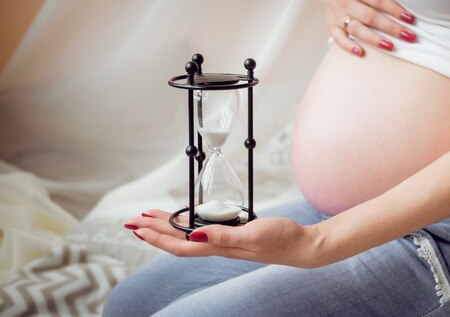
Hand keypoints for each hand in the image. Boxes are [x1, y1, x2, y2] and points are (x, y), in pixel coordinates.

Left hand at [123, 209, 322, 267]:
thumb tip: (194, 236)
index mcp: (219, 247)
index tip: (139, 227)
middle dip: (154, 230)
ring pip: (188, 234)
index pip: (180, 244)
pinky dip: (189, 222)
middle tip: (132, 220)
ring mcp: (226, 240)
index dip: (157, 237)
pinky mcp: (234, 233)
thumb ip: (224, 236)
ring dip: (167, 226)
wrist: (301, 245)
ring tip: (150, 218)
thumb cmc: (281, 240)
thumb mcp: (253, 235)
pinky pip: (204, 229)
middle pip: (178, 239)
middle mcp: (218, 245)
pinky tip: (187, 217)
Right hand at [321, 0, 416, 55]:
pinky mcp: (331, 25)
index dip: (395, 10)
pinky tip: (360, 53)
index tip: (410, 19)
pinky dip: (348, 46)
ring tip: (390, 47)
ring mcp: (338, 14)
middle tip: (409, 36)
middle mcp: (347, 1)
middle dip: (392, 27)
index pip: (379, 0)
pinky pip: (338, 38)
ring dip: (374, 39)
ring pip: (357, 29)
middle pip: (371, 17)